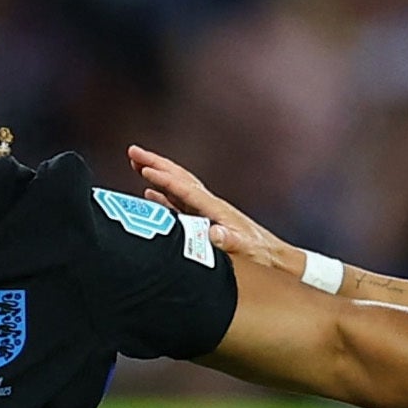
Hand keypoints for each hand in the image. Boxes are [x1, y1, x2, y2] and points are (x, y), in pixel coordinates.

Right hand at [127, 144, 296, 274]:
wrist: (274, 257)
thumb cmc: (261, 255)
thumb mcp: (246, 250)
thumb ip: (230, 241)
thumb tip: (214, 234)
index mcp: (216, 209)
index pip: (185, 189)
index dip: (165, 179)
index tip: (144, 170)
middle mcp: (209, 204)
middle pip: (178, 177)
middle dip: (155, 163)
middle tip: (132, 151)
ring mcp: (205, 210)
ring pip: (176, 185)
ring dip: (156, 173)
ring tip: (135, 163)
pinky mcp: (203, 219)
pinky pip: (178, 202)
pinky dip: (162, 194)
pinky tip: (149, 193)